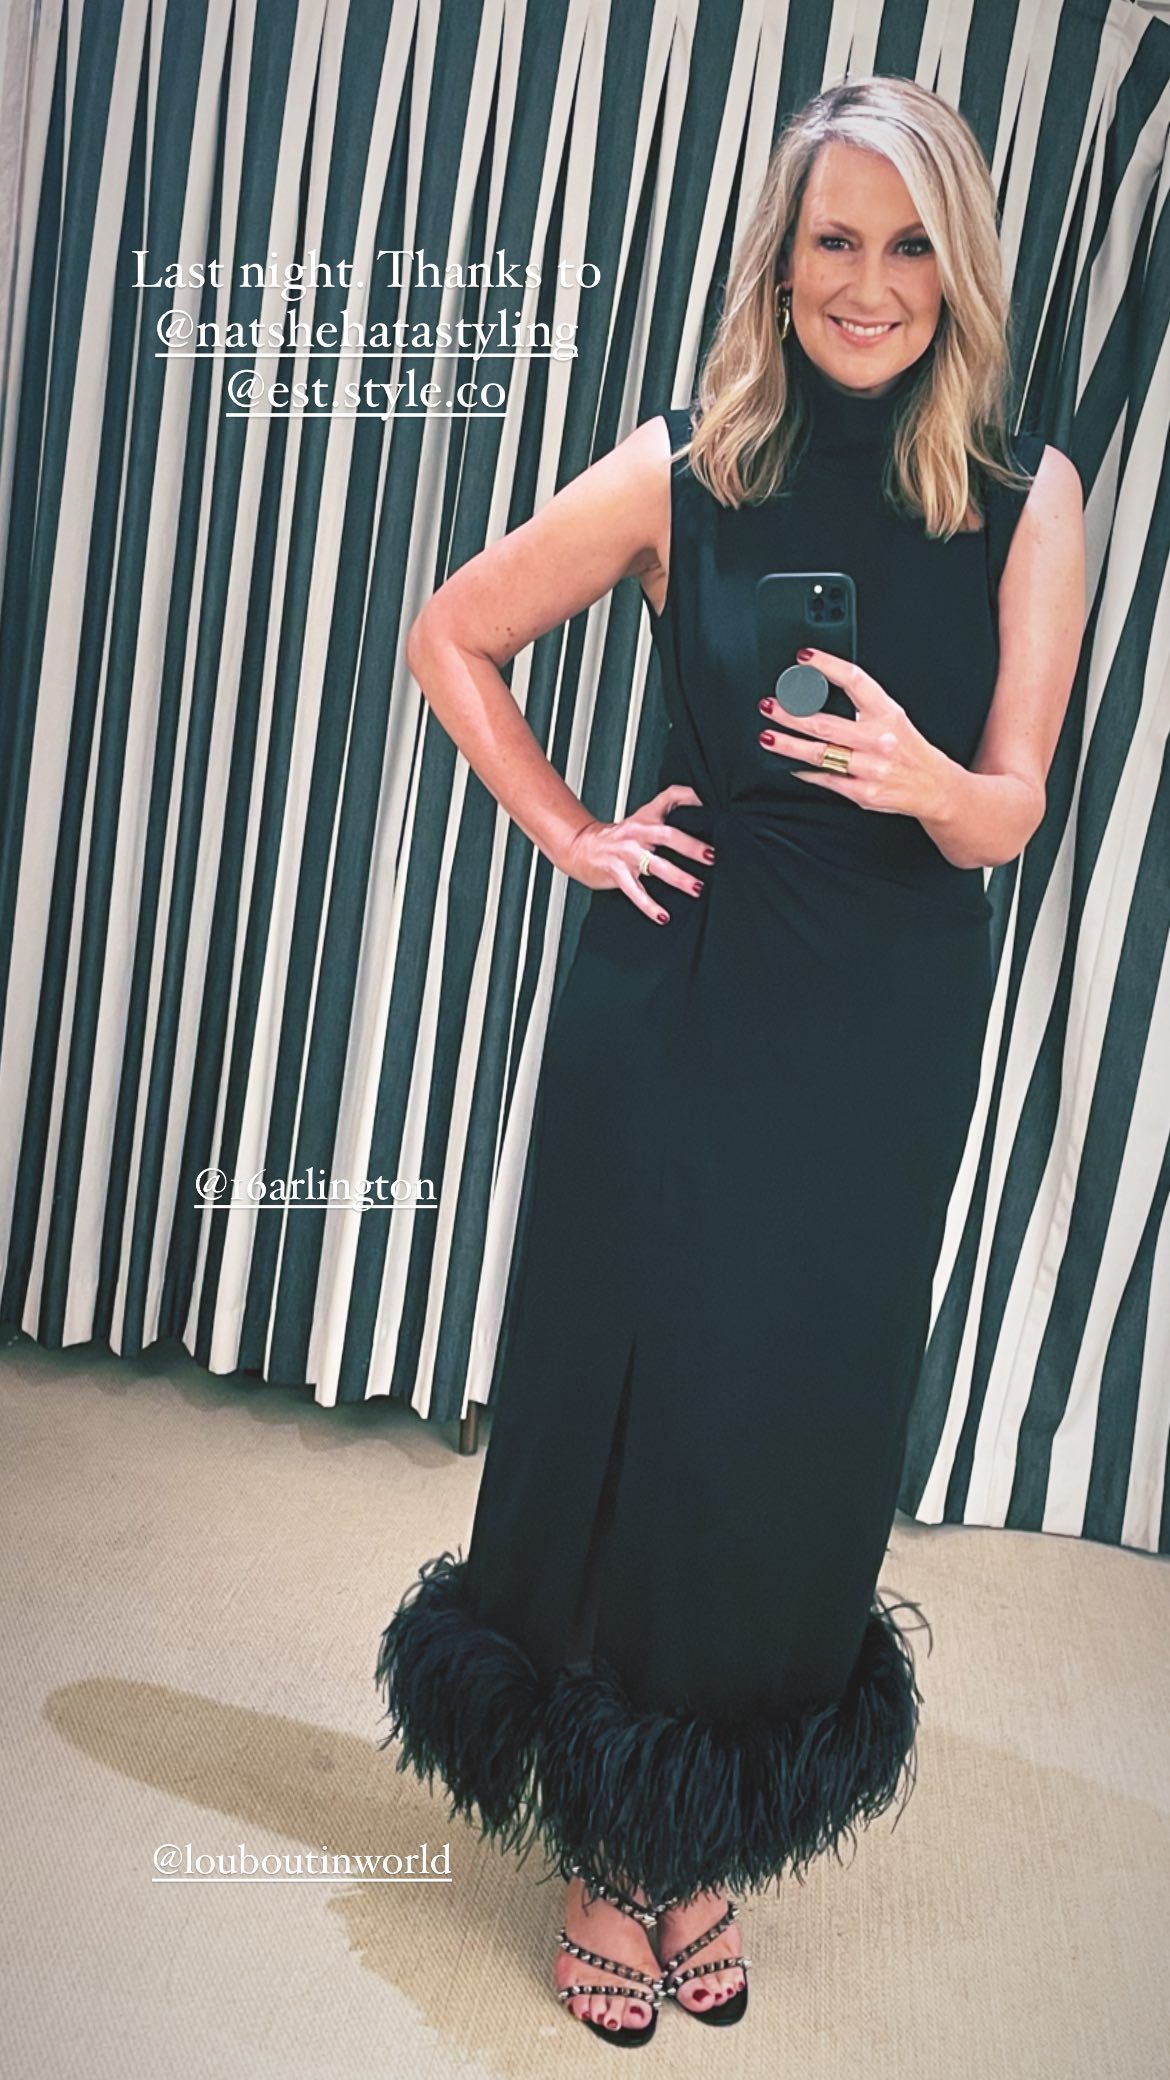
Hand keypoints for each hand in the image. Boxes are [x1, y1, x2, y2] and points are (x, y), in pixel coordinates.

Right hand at [562, 785, 714, 923]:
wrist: (581, 846)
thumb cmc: (618, 836)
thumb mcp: (642, 816)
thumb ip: (667, 807)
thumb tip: (698, 804)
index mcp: (646, 818)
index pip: (670, 798)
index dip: (690, 799)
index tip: (712, 811)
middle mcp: (638, 833)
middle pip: (667, 835)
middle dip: (691, 847)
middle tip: (712, 857)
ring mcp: (626, 853)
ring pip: (655, 865)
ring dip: (678, 877)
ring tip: (697, 888)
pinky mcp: (616, 872)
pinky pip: (635, 891)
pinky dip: (650, 905)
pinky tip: (663, 916)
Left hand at [758, 648, 949, 818]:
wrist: (935, 787)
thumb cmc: (909, 749)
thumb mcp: (894, 718)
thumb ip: (863, 706)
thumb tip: (817, 692)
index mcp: (888, 713)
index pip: (854, 680)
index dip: (827, 666)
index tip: (804, 658)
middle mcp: (879, 739)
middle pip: (825, 723)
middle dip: (791, 714)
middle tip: (770, 705)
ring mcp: (870, 768)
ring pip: (819, 754)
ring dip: (788, 745)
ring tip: (768, 737)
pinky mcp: (863, 793)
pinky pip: (826, 779)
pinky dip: (805, 772)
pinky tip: (791, 765)